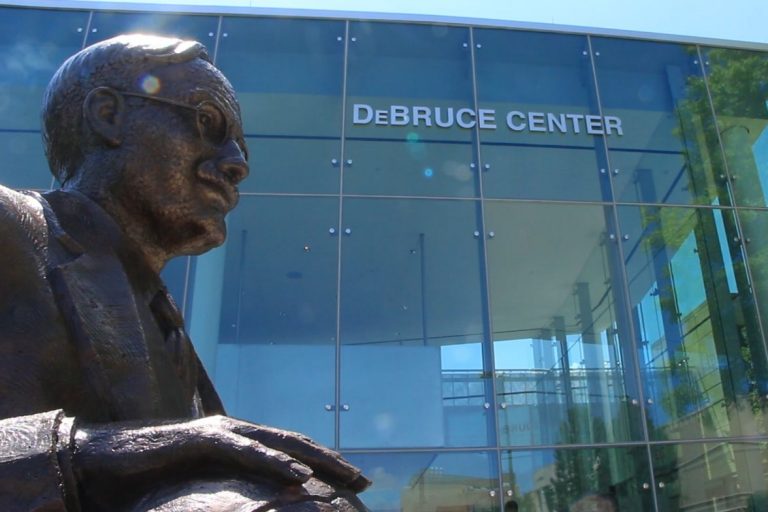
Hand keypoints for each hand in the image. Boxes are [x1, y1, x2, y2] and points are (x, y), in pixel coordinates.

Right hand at [71, 415, 369, 493]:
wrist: (105, 461)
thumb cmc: (151, 476)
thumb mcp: (201, 486)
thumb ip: (231, 487)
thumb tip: (261, 505)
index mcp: (240, 443)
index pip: (293, 453)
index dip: (326, 465)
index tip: (355, 484)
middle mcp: (237, 432)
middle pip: (296, 445)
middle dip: (333, 462)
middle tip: (365, 481)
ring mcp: (221, 432)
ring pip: (280, 444)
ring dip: (316, 460)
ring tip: (346, 477)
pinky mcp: (202, 438)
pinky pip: (246, 451)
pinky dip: (275, 462)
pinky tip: (300, 476)